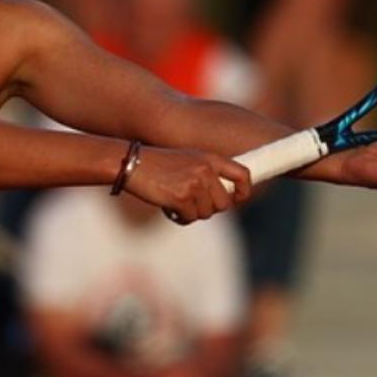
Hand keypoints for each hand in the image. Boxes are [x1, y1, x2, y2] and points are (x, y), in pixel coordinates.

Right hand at [123, 146, 252, 223]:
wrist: (132, 164)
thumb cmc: (159, 164)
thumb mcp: (188, 159)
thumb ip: (207, 173)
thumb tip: (224, 200)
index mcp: (210, 158)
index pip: (242, 174)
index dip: (244, 191)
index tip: (236, 199)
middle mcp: (205, 170)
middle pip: (224, 204)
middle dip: (210, 209)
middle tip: (193, 205)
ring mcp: (194, 184)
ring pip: (206, 213)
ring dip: (192, 213)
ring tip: (176, 203)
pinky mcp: (181, 198)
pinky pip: (190, 218)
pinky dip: (180, 218)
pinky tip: (168, 208)